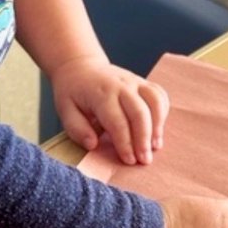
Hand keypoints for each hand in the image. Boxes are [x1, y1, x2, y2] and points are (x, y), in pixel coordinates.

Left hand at [50, 55, 168, 164]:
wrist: (80, 66)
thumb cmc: (73, 92)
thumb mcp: (65, 110)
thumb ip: (77, 129)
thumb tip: (92, 145)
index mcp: (100, 93)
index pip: (117, 121)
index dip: (124, 143)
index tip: (129, 161)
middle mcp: (121, 85)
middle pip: (140, 113)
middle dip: (144, 139)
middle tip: (145, 160)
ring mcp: (135, 81)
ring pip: (155, 101)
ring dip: (157, 126)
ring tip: (155, 146)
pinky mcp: (143, 82)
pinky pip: (159, 96)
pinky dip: (162, 114)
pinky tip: (157, 131)